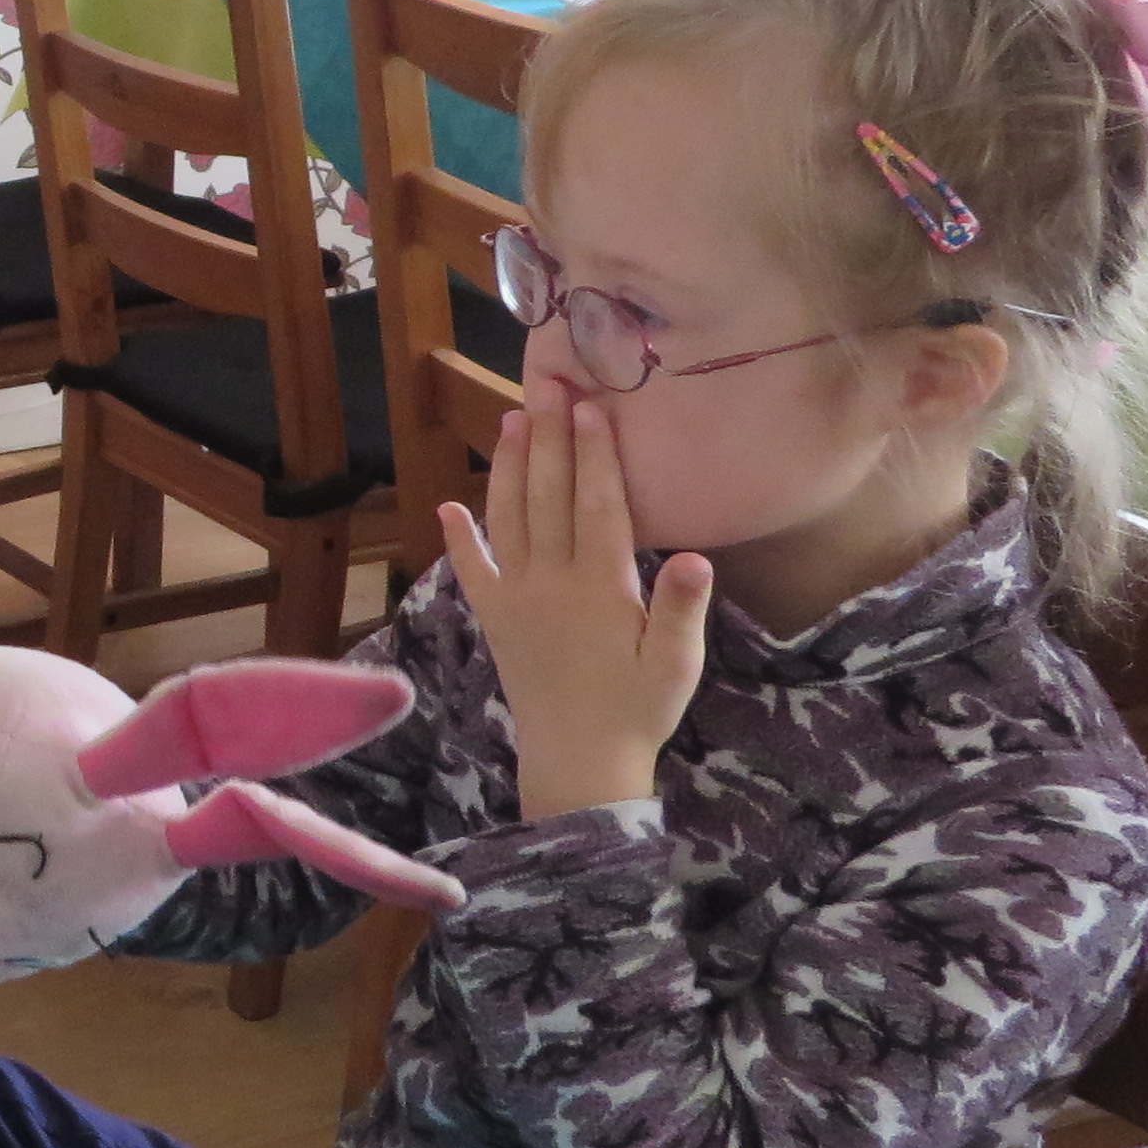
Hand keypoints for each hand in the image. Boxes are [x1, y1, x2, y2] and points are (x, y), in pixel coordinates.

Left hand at [435, 396, 708, 821]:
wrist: (578, 762)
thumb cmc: (638, 710)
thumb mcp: (676, 663)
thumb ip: (682, 608)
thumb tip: (698, 558)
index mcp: (600, 587)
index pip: (597, 504)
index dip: (594, 453)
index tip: (588, 405)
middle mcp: (551, 582)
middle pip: (548, 496)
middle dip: (548, 438)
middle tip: (545, 385)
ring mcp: (516, 598)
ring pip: (508, 518)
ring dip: (508, 468)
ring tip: (510, 421)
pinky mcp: (494, 620)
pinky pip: (472, 571)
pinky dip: (459, 538)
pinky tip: (449, 505)